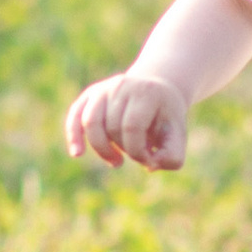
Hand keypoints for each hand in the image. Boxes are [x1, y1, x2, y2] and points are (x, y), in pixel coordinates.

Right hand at [64, 70, 192, 169]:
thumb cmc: (166, 120)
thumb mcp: (177, 136)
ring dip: (102, 149)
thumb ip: (172, 156)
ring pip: (91, 123)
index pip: (132, 127)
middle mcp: (123, 85)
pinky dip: (74, 135)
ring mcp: (104, 88)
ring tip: (116, 162)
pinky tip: (77, 154)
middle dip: (124, 150)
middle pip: (112, 128)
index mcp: (147, 92)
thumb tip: (150, 165)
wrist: (157, 93)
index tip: (148, 160)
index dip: (137, 151)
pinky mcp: (90, 95)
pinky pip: (75, 116)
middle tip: (137, 155)